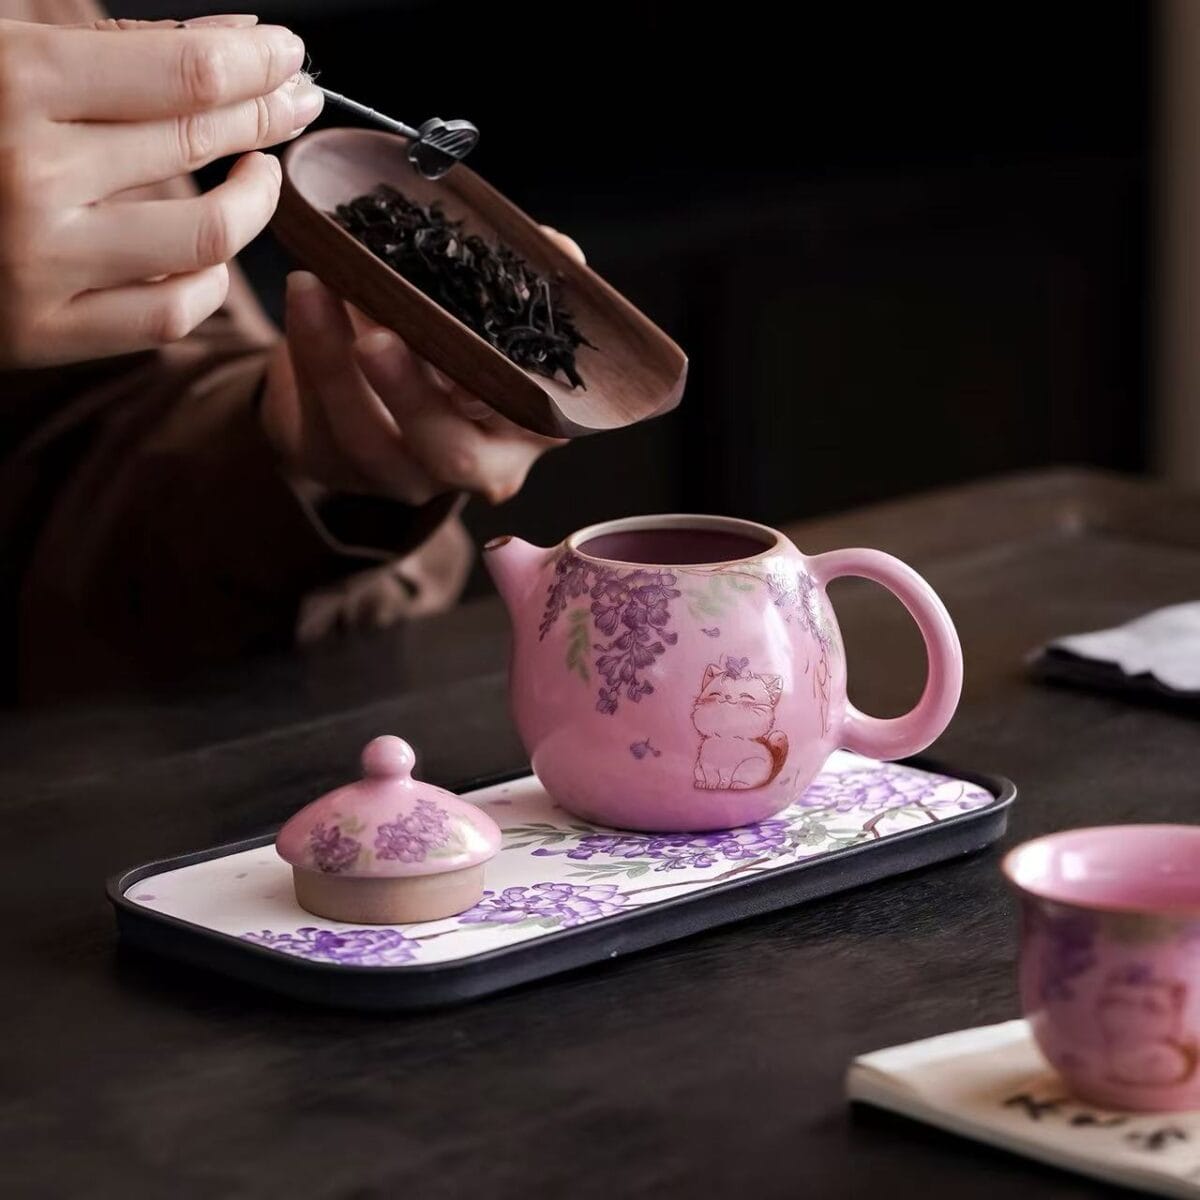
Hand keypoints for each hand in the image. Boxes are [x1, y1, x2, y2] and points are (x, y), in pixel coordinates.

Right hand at [0, 14, 321, 367]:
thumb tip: (229, 42)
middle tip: (297, 99)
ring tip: (262, 173)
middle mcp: (29, 177)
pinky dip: (209, 283)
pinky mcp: (41, 333)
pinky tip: (215, 255)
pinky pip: (168, 316)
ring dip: (255, 201)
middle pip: (197, 141)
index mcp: (10, 84)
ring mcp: (38, 264)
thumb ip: (107, 47)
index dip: (254, 61)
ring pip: (203, 237)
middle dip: (266, 114)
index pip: (184, 73)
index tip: (287, 56)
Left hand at [260, 229, 586, 505]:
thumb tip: (558, 251)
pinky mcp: (340, 469)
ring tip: (314, 290)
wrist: (371, 368)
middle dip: (413, 396)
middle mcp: (477, 465)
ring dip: (336, 364)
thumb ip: (524, 281)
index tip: (481, 357)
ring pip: (371, 440)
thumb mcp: (490, 308)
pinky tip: (301, 298)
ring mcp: (405, 475)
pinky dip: (306, 355)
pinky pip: (319, 423)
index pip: (532, 420)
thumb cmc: (449, 333)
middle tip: (376, 340)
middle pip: (453, 453)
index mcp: (529, 426)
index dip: (509, 393)